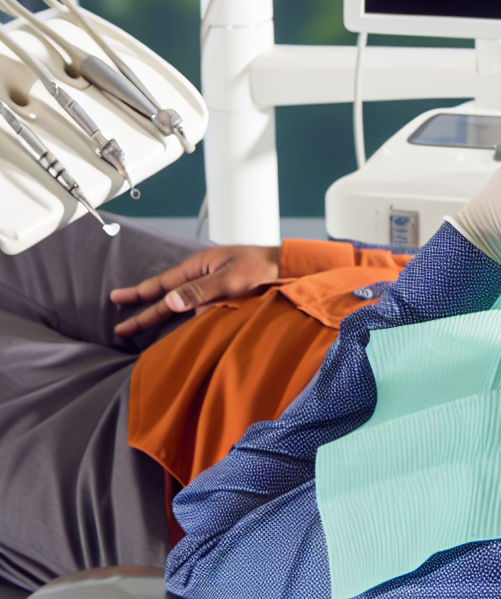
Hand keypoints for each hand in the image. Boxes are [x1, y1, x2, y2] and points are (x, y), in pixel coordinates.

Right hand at [110, 244, 280, 336]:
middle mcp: (202, 277)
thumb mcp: (230, 279)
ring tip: (150, 331)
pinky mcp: (223, 297)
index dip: (139, 294)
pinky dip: (194, 321)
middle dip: (145, 314)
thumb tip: (170, 302)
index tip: (116, 299)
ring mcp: (212, 288)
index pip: (161, 284)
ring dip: (172, 319)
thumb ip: (200, 291)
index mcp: (198, 267)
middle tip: (121, 329)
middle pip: (167, 298)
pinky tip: (190, 330)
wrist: (286, 268)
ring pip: (186, 308)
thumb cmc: (260, 268)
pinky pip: (202, 311)